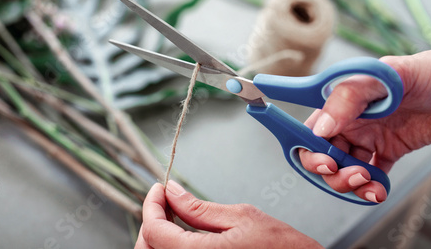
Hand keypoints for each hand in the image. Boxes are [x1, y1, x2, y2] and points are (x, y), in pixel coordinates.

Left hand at [135, 181, 322, 248]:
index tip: (159, 188)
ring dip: (159, 235)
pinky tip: (184, 233)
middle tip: (165, 199)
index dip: (152, 204)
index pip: (154, 230)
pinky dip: (171, 247)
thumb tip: (173, 191)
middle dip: (152, 220)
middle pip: (149, 248)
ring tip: (174, 214)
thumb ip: (199, 208)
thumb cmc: (282, 248)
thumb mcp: (241, 217)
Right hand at [300, 43, 430, 202]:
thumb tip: (321, 127)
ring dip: (352, 183)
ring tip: (370, 184)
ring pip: (346, 168)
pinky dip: (372, 187)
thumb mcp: (387, 77)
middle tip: (353, 175)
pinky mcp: (389, 150)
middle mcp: (352, 120)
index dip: (310, 150)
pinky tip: (379, 188)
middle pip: (325, 155)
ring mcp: (370, 137)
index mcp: (343, 101)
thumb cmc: (429, 71)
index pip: (312, 129)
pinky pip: (372, 174)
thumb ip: (349, 98)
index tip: (326, 162)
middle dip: (332, 172)